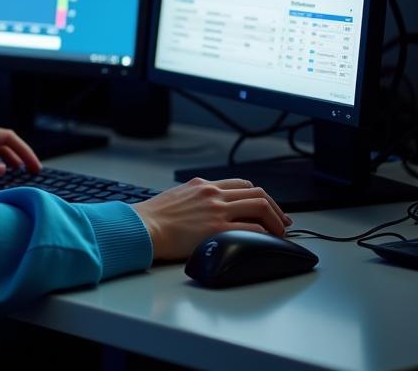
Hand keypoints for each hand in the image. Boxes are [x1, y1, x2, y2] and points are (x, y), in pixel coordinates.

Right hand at [132, 177, 291, 261]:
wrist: (143, 227)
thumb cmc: (154, 217)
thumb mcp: (176, 197)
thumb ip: (195, 199)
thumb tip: (206, 210)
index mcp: (202, 185)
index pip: (241, 184)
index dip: (259, 197)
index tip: (267, 208)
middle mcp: (212, 193)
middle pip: (256, 192)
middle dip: (275, 208)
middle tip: (283, 222)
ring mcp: (217, 209)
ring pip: (260, 205)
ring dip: (276, 220)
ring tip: (280, 233)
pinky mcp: (218, 228)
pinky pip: (253, 228)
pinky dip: (266, 235)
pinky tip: (268, 242)